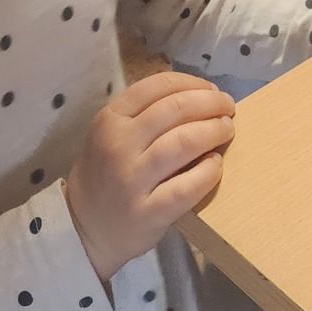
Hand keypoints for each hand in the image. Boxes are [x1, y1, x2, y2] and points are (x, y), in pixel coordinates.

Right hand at [65, 71, 235, 281]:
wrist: (83, 227)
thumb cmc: (107, 173)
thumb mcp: (111, 134)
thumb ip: (145, 114)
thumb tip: (201, 95)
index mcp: (110, 119)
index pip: (157, 86)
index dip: (193, 83)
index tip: (212, 90)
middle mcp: (118, 145)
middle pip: (175, 109)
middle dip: (211, 104)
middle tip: (228, 108)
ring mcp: (131, 180)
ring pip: (184, 142)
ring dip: (214, 131)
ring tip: (227, 130)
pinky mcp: (147, 213)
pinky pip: (187, 186)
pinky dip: (208, 171)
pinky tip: (215, 165)